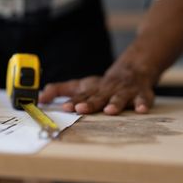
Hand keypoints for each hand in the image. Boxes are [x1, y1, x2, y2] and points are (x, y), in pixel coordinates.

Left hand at [38, 66, 154, 114]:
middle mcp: (107, 89)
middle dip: (90, 103)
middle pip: (97, 96)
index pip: (80, 95)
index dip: (72, 100)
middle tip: (81, 108)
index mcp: (92, 88)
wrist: (133, 71)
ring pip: (119, 97)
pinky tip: (141, 110)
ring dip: (115, 103)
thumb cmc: (102, 85)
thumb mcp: (80, 85)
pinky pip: (143, 99)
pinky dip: (143, 103)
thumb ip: (58, 90)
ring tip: (110, 111)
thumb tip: (39, 98)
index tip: (65, 107)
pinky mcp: (141, 94)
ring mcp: (124, 91)